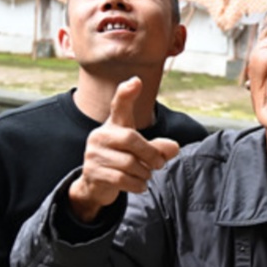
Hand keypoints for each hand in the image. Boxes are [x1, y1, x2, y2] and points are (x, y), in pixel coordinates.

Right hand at [68, 77, 179, 221]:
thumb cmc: (121, 161)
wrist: (96, 185)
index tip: (136, 81)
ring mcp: (93, 154)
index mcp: (113, 125)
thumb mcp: (141, 152)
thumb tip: (174, 148)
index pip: (119, 105)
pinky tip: (139, 185)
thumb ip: (158, 148)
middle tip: (159, 164)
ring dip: (144, 173)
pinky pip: (122, 179)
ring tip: (145, 175)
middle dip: (151, 154)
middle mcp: (100, 136)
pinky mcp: (92, 172)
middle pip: (132, 139)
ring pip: (129, 163)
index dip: (126, 93)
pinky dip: (137, 184)